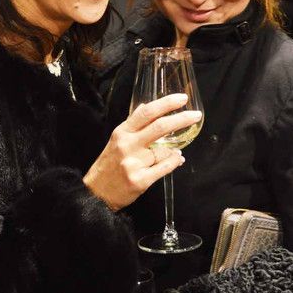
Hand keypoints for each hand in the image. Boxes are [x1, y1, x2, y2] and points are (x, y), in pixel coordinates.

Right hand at [84, 93, 201, 210]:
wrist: (96, 194)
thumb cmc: (109, 165)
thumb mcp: (116, 140)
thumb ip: (132, 125)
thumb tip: (147, 106)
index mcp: (122, 132)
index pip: (146, 112)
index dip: (166, 103)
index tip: (182, 99)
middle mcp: (127, 145)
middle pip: (160, 127)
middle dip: (182, 119)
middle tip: (196, 116)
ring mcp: (134, 163)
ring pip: (165, 150)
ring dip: (176, 149)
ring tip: (177, 150)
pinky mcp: (140, 180)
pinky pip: (165, 167)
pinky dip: (174, 161)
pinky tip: (177, 159)